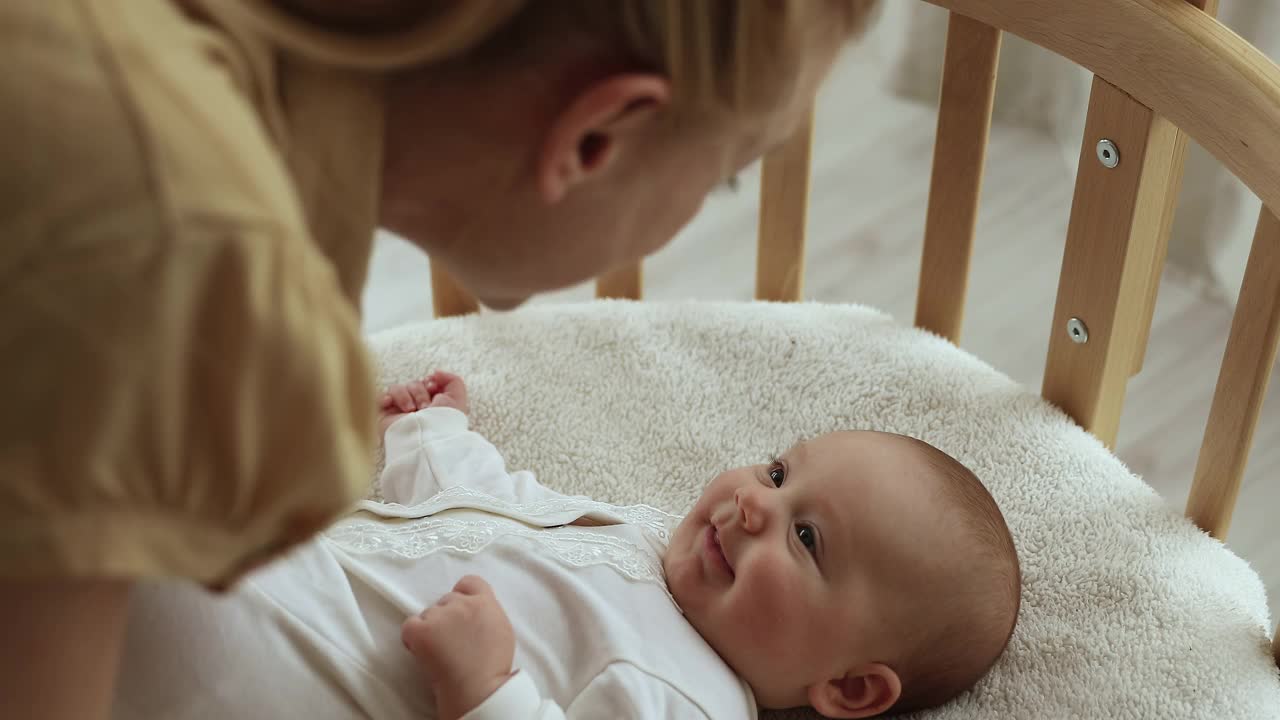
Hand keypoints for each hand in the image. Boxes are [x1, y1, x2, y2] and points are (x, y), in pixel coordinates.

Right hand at [379, 371, 469, 434]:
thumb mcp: (458, 398)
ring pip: (397, 388)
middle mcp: (417, 407)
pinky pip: (380, 398)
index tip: (434, 388)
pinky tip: (390, 403)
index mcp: (433, 404)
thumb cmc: (444, 421)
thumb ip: (452, 379)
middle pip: (413, 384)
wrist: (427, 440)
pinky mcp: (386, 417)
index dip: (430, 382)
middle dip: (420, 392)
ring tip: (411, 411)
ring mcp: (400, 412)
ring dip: (405, 396)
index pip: (426, 382)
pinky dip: (385, 398)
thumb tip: (434, 372)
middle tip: (425, 407)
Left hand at [401, 575, 514, 719]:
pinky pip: (409, 626)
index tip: (460, 610)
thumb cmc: (492, 667)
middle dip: (446, 616)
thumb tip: (475, 611)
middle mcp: (462, 603)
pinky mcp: (421, 630)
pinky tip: (423, 651)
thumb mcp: (502, 629)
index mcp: (485, 602)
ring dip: (431, 628)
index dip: (463, 594)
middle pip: (446, 600)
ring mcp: (440, 615)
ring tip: (441, 652)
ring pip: (428, 614)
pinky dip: (412, 638)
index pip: (469, 582)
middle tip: (451, 640)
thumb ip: (487, 613)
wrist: (479, 689)